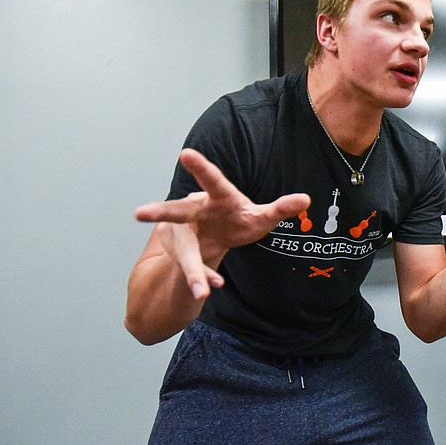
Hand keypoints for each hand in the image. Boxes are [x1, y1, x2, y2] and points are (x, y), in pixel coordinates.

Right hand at [135, 149, 310, 297]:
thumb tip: (306, 200)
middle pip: (176, 213)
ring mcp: (185, 236)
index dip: (200, 167)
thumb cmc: (238, 218)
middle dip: (159, 212)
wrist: (217, 236)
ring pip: (184, 252)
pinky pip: (194, 268)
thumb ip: (280, 209)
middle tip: (139, 213)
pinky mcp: (186, 257)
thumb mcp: (261, 217)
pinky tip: (210, 290)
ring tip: (199, 289)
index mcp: (216, 199)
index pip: (211, 181)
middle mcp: (194, 214)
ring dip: (189, 269)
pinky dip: (203, 279)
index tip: (185, 154)